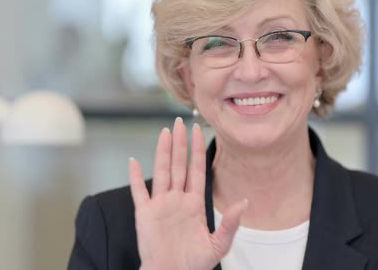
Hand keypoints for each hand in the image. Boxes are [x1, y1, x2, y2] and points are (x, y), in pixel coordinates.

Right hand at [129, 118, 247, 269]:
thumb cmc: (194, 264)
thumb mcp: (218, 244)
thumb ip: (230, 223)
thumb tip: (244, 202)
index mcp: (194, 204)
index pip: (197, 170)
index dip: (198, 151)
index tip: (199, 131)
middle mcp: (177, 200)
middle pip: (179, 165)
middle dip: (180, 143)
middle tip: (180, 122)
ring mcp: (160, 205)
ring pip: (162, 172)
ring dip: (162, 152)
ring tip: (164, 132)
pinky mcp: (145, 215)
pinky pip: (139, 192)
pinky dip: (135, 177)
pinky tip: (133, 162)